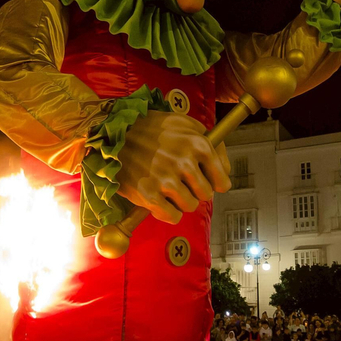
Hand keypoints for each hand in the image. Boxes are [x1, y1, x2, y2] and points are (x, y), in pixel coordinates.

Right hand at [115, 111, 230, 224]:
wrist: (115, 134)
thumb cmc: (152, 129)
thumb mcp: (186, 124)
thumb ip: (211, 143)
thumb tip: (225, 170)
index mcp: (199, 144)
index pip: (222, 181)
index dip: (213, 182)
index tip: (203, 180)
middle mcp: (185, 162)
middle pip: (206, 195)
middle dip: (196, 191)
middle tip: (182, 183)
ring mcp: (166, 180)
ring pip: (190, 206)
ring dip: (181, 201)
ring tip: (168, 189)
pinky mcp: (148, 195)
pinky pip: (172, 216)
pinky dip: (168, 213)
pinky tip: (160, 200)